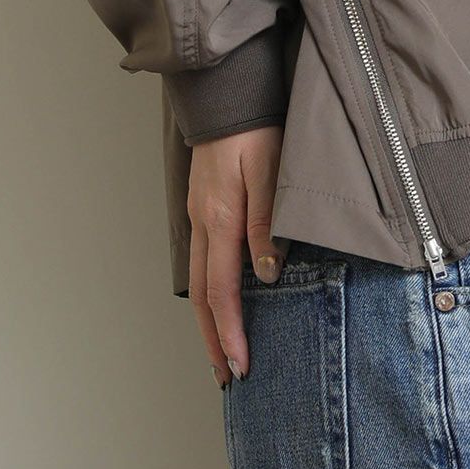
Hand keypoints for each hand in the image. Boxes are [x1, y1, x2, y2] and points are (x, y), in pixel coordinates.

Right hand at [186, 124, 289, 388]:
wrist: (227, 93)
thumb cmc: (255, 128)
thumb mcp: (271, 172)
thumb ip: (267, 224)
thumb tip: (266, 275)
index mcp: (220, 220)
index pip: (221, 292)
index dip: (229, 332)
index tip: (239, 366)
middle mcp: (203, 223)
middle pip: (201, 296)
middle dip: (212, 339)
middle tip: (226, 375)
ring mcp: (199, 215)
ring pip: (198, 280)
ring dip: (208, 319)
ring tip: (221, 349)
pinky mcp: (204, 206)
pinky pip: (202, 259)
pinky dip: (209, 290)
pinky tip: (221, 298)